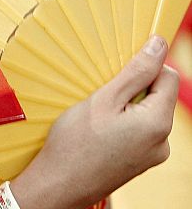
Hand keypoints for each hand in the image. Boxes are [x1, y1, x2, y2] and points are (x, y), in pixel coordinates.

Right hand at [10, 35, 178, 208]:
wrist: (60, 184)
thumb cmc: (76, 142)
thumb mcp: (104, 98)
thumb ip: (136, 71)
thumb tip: (159, 45)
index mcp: (158, 124)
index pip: (168, 77)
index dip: (145, 66)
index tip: (119, 67)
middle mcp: (163, 142)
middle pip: (158, 95)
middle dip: (132, 86)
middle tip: (102, 94)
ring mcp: (152, 154)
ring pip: (146, 111)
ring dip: (125, 104)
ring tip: (97, 113)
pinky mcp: (141, 160)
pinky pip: (139, 128)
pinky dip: (122, 120)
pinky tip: (99, 128)